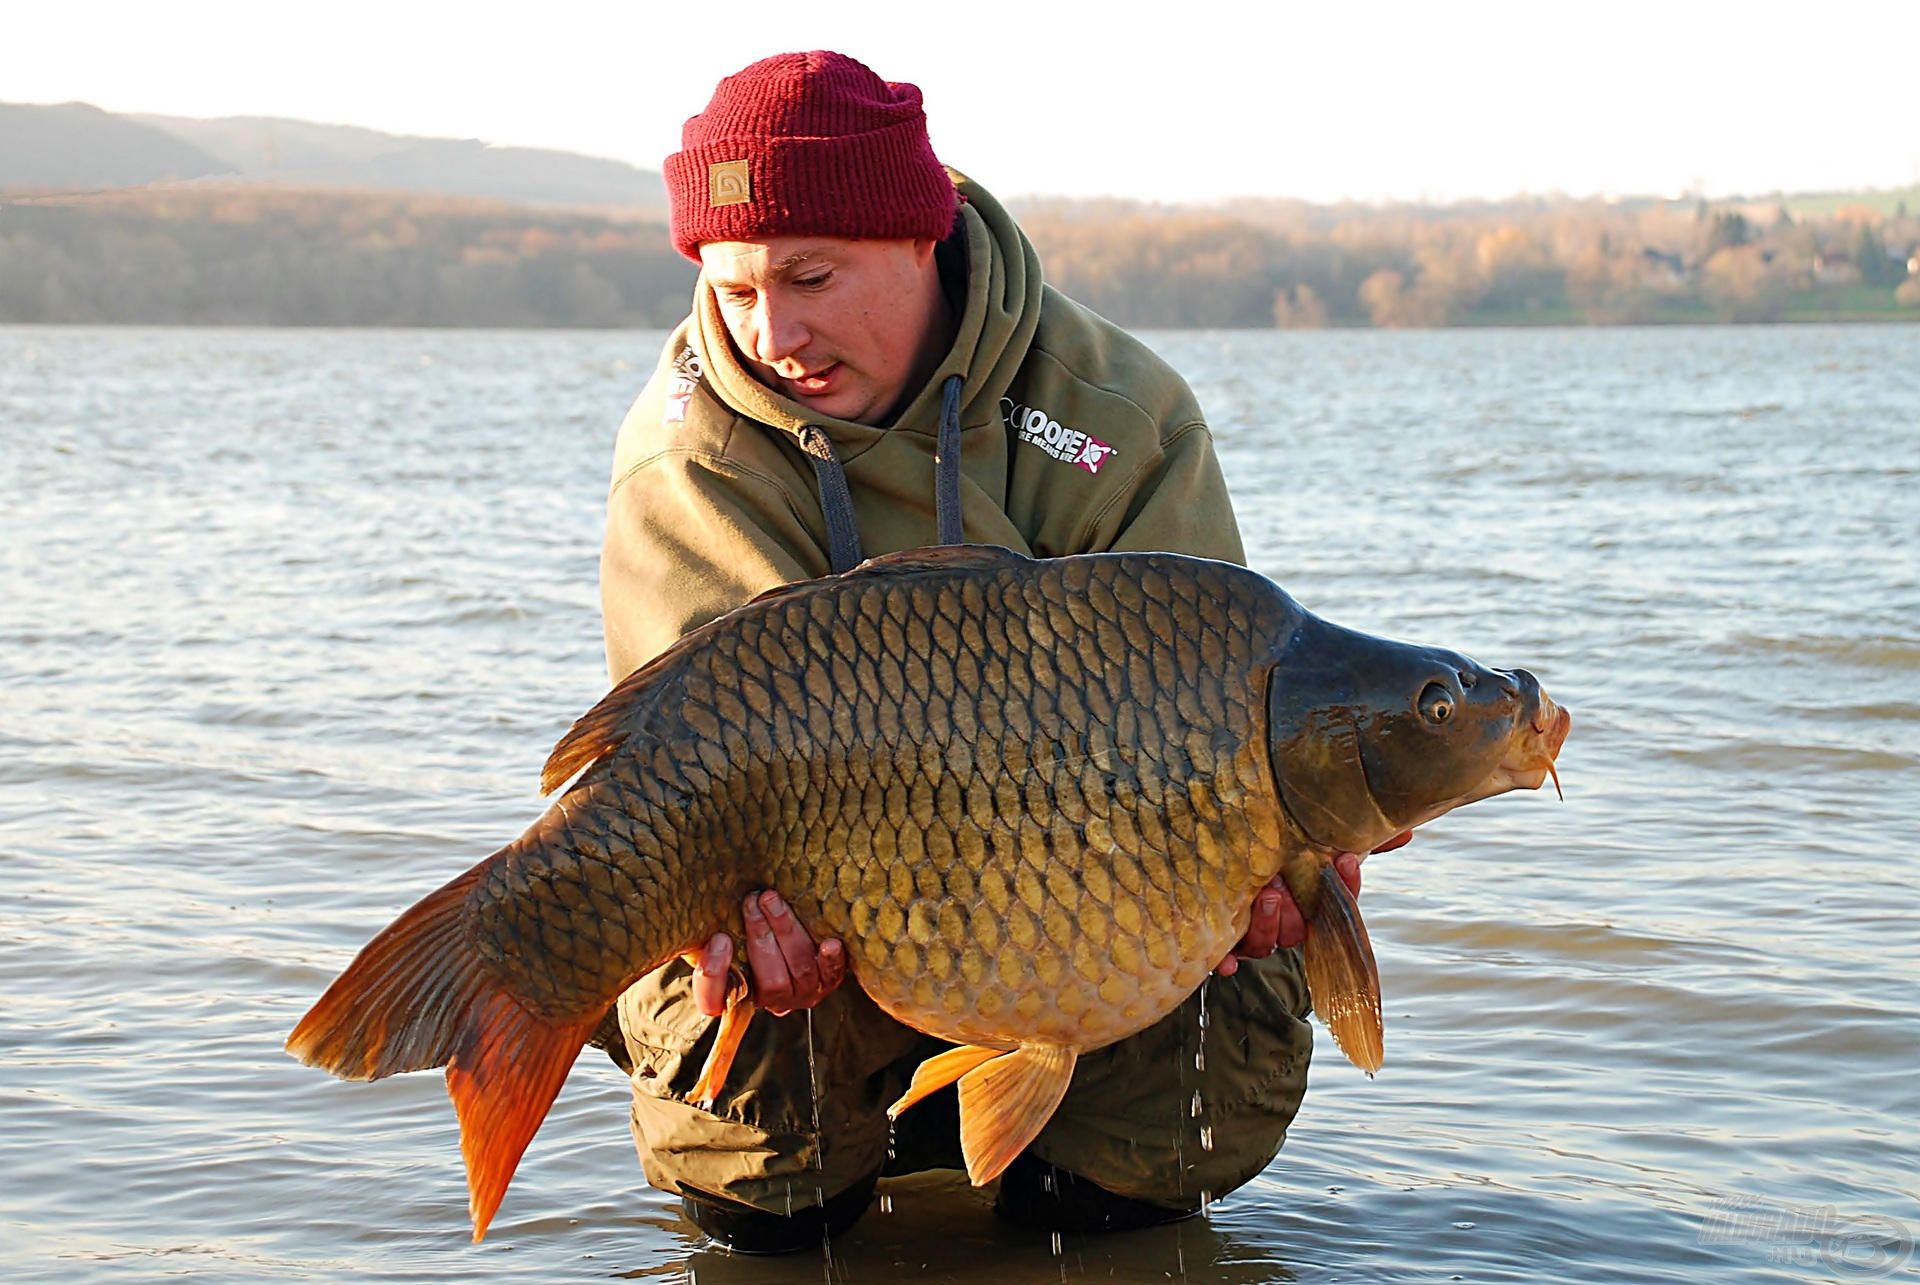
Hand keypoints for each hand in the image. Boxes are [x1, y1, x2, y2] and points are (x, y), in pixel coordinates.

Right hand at [693, 890, 846, 1017]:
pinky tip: (830, 942)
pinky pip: (831, 975)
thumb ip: (704, 930)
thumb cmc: (739, 923)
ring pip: (798, 973)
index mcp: (732, 993)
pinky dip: (830, 960)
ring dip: (786, 932)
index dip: (715, 976)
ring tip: (773, 899)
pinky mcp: (827, 980)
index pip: (715, 1002)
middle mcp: (769, 1001)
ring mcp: (801, 993)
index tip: (719, 939)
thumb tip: (706, 926)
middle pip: (769, 983)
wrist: (780, 923)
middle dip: (761, 937)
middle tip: (753, 900)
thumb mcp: (714, 927)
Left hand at [1214, 830, 1407, 975]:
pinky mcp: (1222, 941)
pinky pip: (1226, 957)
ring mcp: (1254, 934)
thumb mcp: (1314, 841)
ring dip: (1270, 925)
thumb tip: (1405, 830)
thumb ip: (1358, 838)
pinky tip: (1229, 962)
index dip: (1346, 885)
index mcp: (1310, 902)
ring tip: (1268, 894)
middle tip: (1291, 881)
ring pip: (1267, 944)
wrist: (1216, 860)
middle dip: (1300, 909)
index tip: (1347, 859)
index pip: (1337, 902)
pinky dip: (1229, 960)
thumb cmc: (1278, 852)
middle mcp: (1284, 923)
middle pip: (1300, 930)